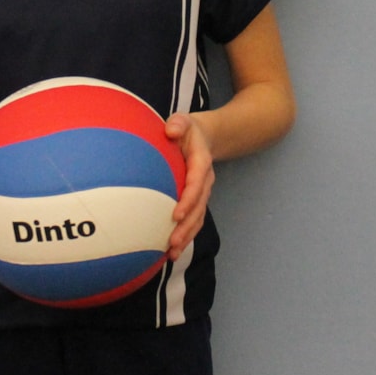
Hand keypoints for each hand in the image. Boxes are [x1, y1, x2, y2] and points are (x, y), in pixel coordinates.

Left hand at [164, 113, 214, 261]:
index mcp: (200, 162)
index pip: (196, 183)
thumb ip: (178, 123)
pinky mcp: (197, 199)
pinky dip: (185, 235)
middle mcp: (204, 180)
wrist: (203, 137)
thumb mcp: (183, 121)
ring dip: (187, 236)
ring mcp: (202, 191)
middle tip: (172, 243)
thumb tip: (171, 130)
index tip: (176, 215)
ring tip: (172, 253)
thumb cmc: (186, 129)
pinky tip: (171, 250)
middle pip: (199, 207)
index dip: (188, 199)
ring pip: (198, 217)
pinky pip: (194, 219)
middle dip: (187, 227)